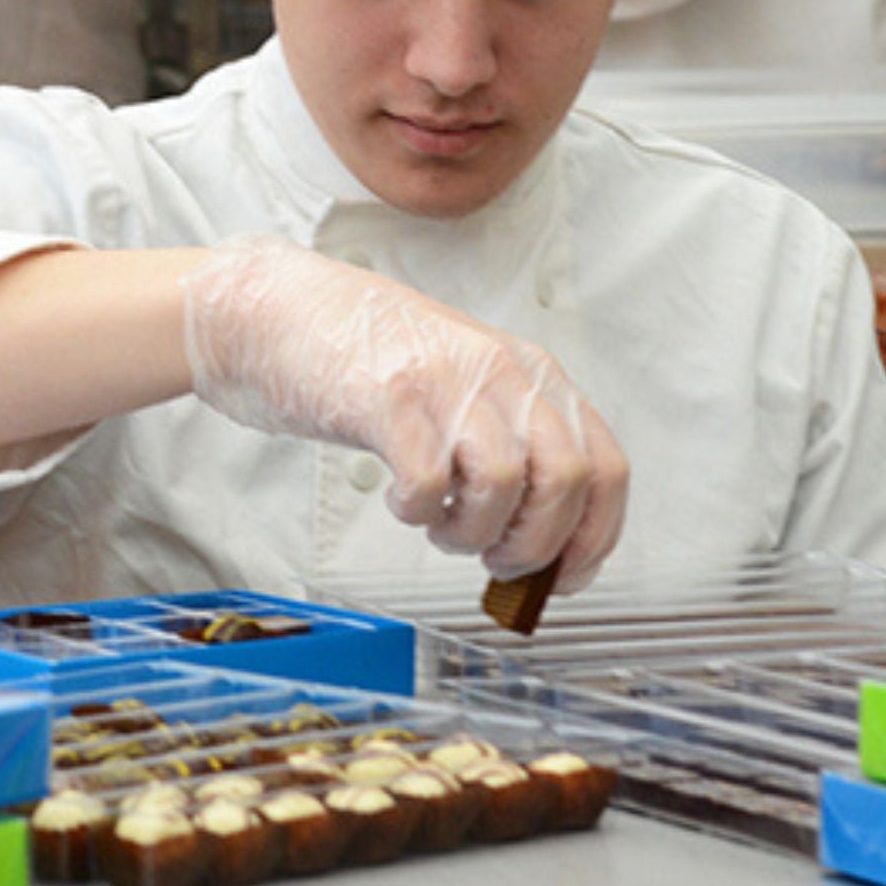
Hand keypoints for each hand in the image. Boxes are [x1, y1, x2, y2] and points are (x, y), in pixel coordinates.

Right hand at [180, 235, 626, 590]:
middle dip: (534, 546)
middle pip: (567, 481)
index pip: (605, 466)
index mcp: (528, 372)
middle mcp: (499, 372)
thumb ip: (509, 441)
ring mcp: (446, 381)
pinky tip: (401, 499)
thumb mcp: (464, 384)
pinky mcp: (390, 398)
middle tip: (493, 557)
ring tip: (439, 524)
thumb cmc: (365, 355)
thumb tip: (545, 541)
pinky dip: (419, 512)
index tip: (565, 576)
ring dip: (473, 533)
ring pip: (505, 486)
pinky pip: (430, 483)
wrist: (279, 310)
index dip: (593, 537)